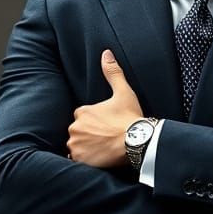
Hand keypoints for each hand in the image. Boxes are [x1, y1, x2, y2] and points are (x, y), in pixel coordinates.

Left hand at [66, 50, 142, 167]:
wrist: (137, 142)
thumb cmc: (130, 118)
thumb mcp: (123, 92)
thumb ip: (113, 73)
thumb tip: (106, 54)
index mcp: (82, 111)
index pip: (83, 117)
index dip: (96, 122)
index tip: (107, 126)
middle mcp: (75, 127)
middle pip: (79, 132)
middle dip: (90, 135)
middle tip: (107, 138)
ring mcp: (76, 144)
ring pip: (77, 146)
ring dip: (86, 147)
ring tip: (104, 149)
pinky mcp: (80, 159)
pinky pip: (77, 159)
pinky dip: (85, 159)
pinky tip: (99, 158)